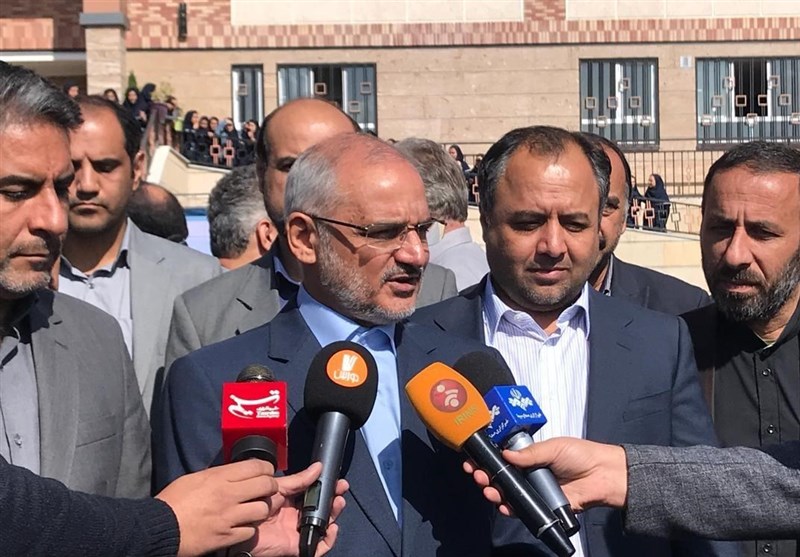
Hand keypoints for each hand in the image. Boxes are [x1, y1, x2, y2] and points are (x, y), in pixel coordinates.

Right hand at [156, 459, 277, 556]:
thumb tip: (236, 473)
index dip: (267, 468)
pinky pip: (251, 531)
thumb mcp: (195, 478)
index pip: (257, 466)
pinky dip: (249, 528)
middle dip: (271, 486)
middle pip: (266, 485)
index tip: (266, 471)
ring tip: (255, 509)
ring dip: (262, 509)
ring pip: (263, 510)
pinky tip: (242, 525)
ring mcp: (229, 517)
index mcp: (219, 477)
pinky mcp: (226, 537)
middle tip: (267, 489)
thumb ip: (219, 475)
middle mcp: (228, 495)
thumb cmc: (174, 500)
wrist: (159, 527)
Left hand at [229, 461, 347, 556]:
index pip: (317, 495)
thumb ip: (299, 480)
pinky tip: (330, 528)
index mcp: (294, 501)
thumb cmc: (253, 505)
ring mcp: (299, 531)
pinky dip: (328, 540)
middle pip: (324, 510)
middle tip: (341, 492)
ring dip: (334, 515)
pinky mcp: (297, 545)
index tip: (339, 482)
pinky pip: (317, 546)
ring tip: (337, 504)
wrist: (240, 524)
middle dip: (335, 500)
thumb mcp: (279, 488)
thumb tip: (318, 468)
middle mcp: (298, 516)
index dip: (329, 489)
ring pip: (324, 525)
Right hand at [463, 437, 627, 513]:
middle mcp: (529, 474)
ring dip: (493, 492)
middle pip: (500, 477)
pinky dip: (509, 508)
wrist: (603, 476)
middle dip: (485, 475)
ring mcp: (534, 491)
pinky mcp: (542, 506)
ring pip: (507, 494)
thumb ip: (530, 453)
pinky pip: (522, 509)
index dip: (487, 459)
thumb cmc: (582, 456)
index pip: (503, 458)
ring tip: (488, 488)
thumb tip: (506, 454)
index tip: (474, 459)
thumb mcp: (554, 447)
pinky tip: (502, 504)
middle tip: (477, 473)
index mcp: (530, 457)